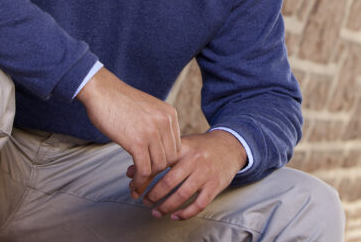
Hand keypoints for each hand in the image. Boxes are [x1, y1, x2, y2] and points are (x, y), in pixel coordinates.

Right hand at [77, 68, 179, 198]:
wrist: (101, 91)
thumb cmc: (119, 101)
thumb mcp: (148, 110)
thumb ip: (157, 125)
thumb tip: (159, 149)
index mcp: (170, 114)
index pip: (176, 146)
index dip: (165, 160)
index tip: (152, 167)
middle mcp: (165, 122)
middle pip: (170, 157)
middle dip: (157, 171)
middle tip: (144, 178)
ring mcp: (152, 131)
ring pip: (159, 165)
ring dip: (148, 178)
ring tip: (137, 184)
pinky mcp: (137, 141)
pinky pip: (145, 169)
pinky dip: (140, 180)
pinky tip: (133, 184)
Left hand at [128, 130, 246, 219]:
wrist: (230, 146)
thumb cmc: (201, 146)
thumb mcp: (182, 145)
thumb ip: (159, 156)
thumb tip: (130, 171)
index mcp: (183, 147)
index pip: (159, 163)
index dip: (144, 176)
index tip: (134, 185)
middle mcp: (194, 160)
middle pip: (168, 182)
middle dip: (153, 194)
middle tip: (143, 200)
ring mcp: (205, 174)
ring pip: (182, 195)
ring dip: (165, 206)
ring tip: (155, 211)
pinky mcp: (215, 186)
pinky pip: (198, 205)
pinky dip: (185, 213)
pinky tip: (174, 216)